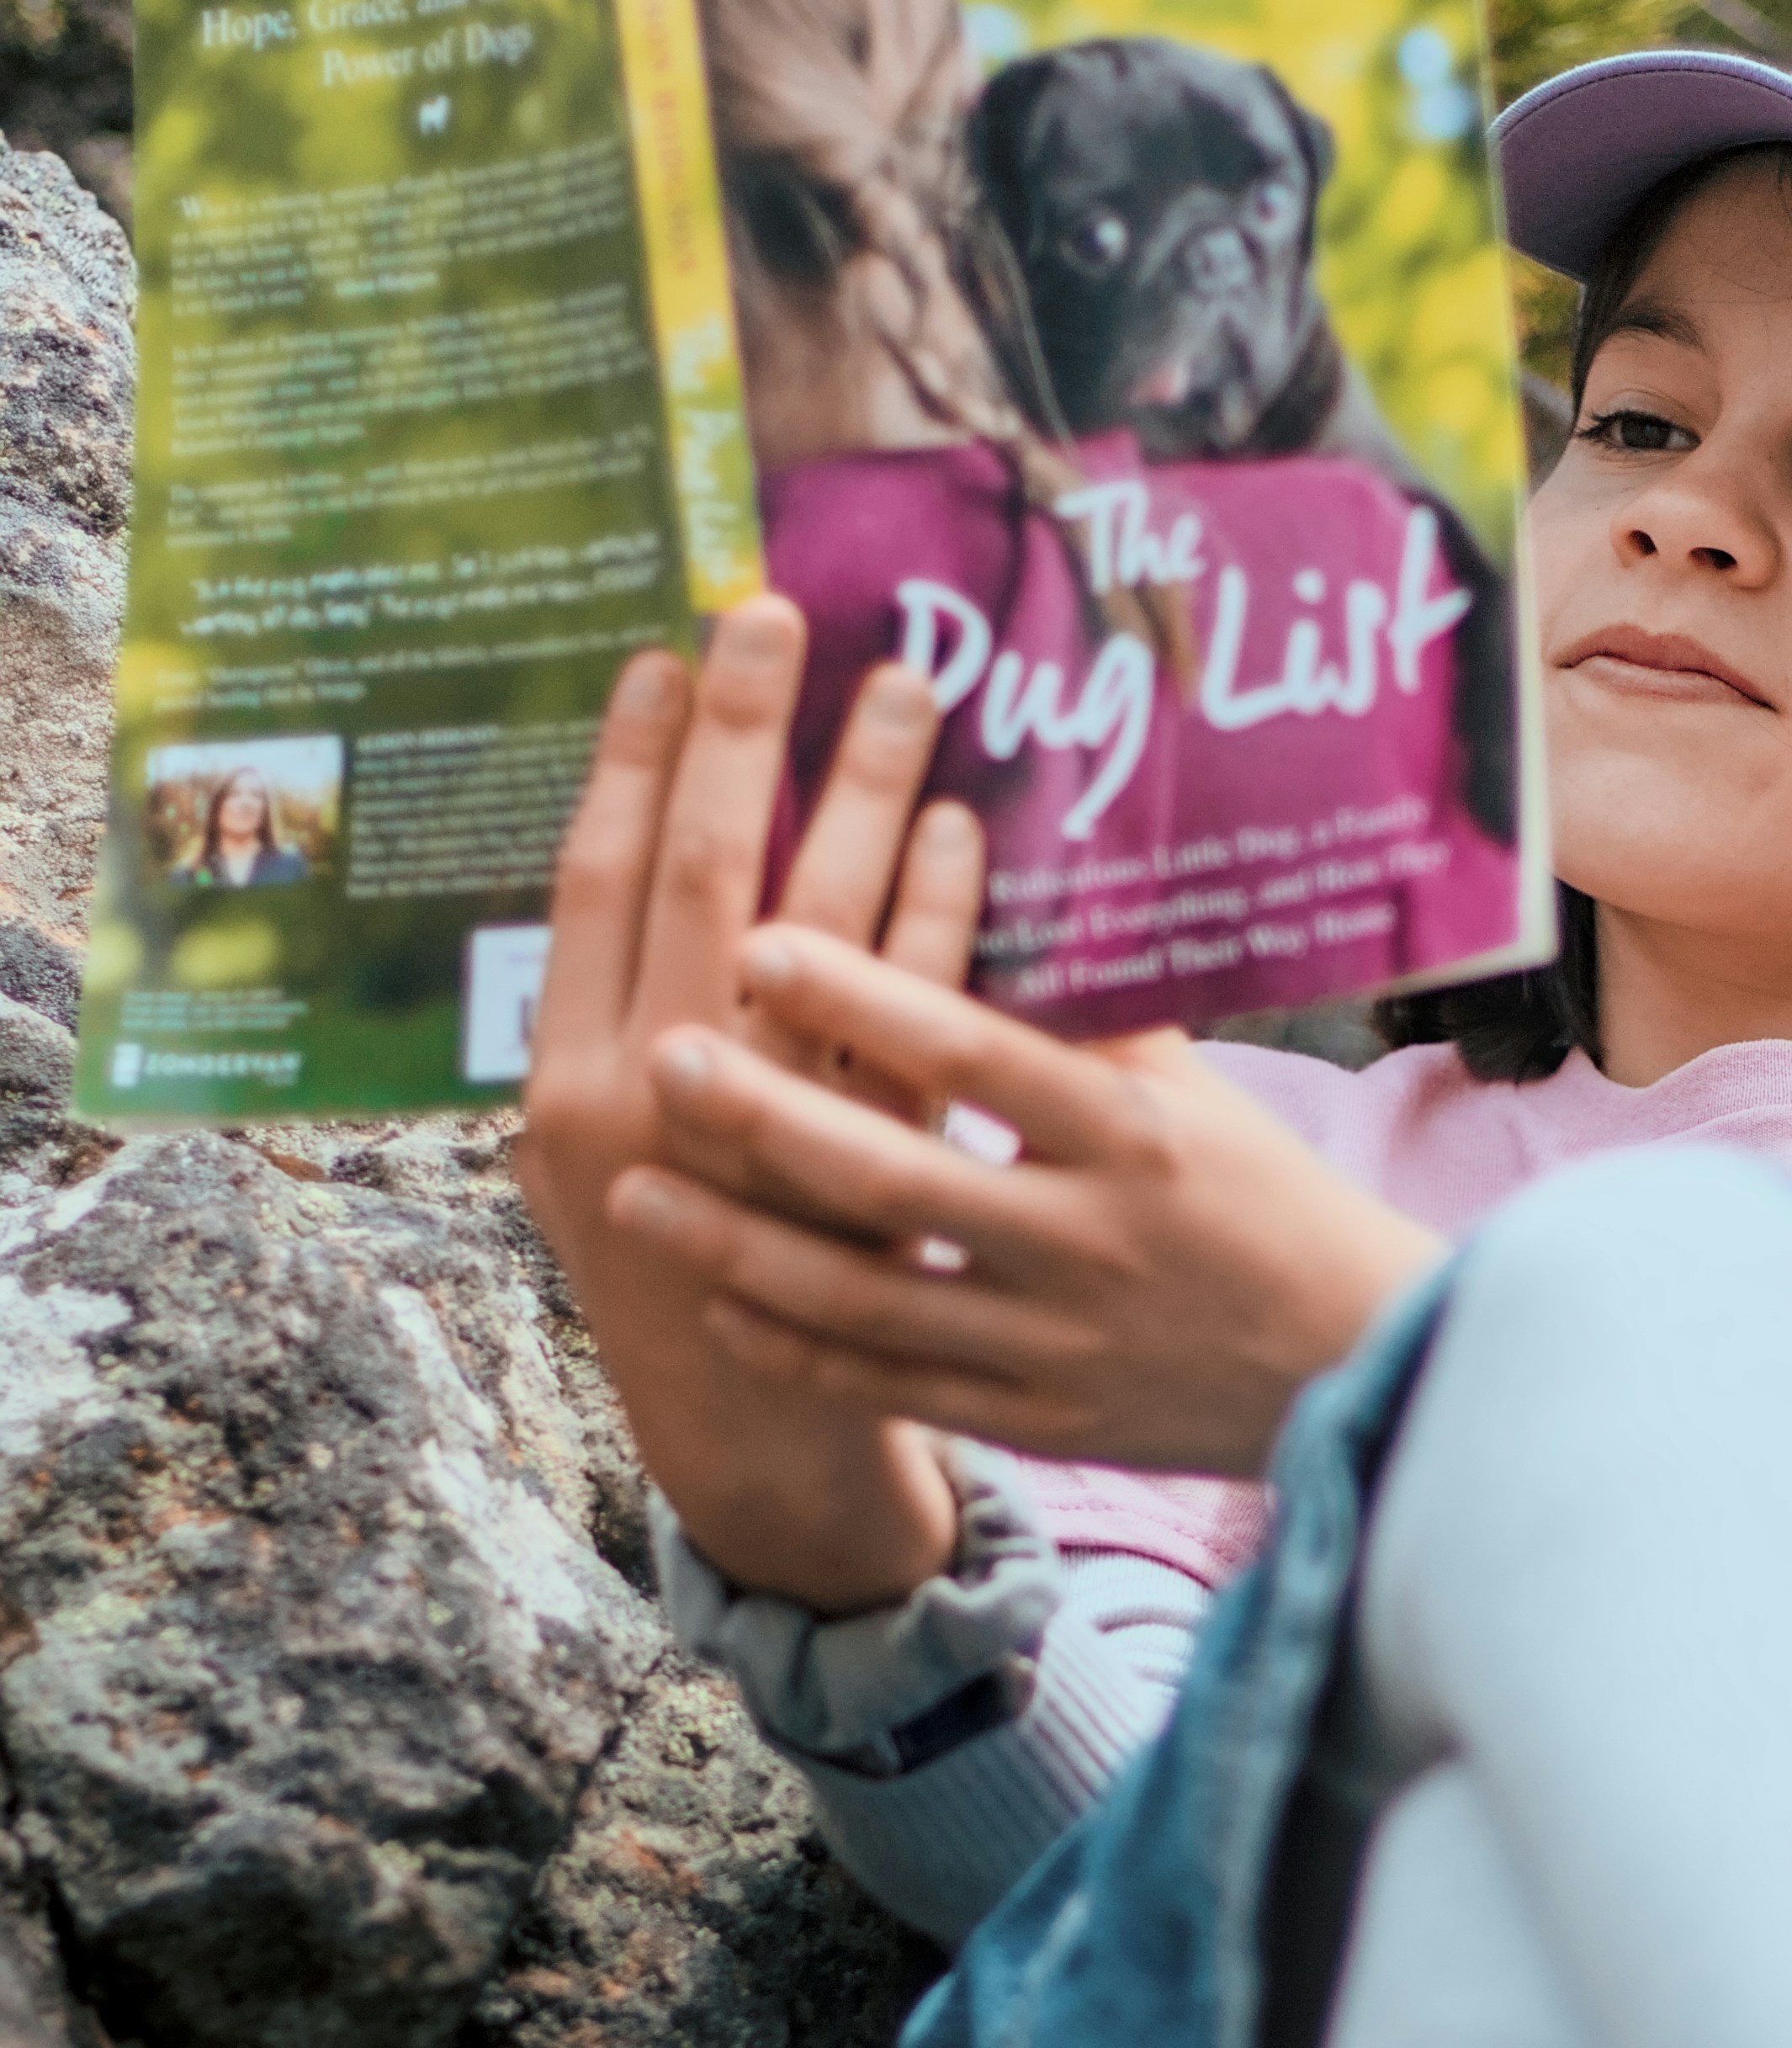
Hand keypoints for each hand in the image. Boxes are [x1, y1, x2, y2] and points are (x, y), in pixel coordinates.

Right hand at [515, 600, 976, 1609]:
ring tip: (902, 688)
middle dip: (737, 738)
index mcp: (568, 1087)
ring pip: (810, 933)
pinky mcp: (880, 1174)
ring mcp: (766, 1143)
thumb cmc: (691, 1262)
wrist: (760, 1431)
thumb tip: (662, 859)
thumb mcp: (613, 1157)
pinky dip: (938, 914)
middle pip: (696, 879)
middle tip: (775, 616)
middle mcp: (652, 1107)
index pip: (589, 887)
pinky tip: (967, 830)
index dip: (627, 764)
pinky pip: (914, 1020)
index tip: (663, 656)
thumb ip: (626, 1030)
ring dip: (855, 796)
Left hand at [607, 929, 1445, 1478]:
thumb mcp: (1201, 1096)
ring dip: (742, 1245)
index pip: (980, 1054)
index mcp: (1135, 1136)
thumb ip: (1091, 1011)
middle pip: (900, 1177)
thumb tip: (990, 874)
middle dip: (768, 1120)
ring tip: (634, 1192)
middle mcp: (1089, 1239)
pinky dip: (802, 1347)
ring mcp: (1056, 1340)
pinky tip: (722, 1301)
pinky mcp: (1040, 1418)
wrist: (1355, 1366)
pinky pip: (896, 1384)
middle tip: (664, 1058)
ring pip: (870, 1297)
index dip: (869, 996)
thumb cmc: (1265, 1201)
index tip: (763, 937)